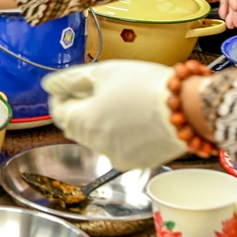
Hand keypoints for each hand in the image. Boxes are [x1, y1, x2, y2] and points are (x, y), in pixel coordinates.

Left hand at [43, 60, 187, 169]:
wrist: (187, 108)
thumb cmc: (144, 86)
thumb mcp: (103, 72)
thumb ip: (70, 79)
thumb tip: (49, 84)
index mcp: (82, 121)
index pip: (58, 111)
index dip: (63, 95)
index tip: (73, 84)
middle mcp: (94, 145)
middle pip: (77, 125)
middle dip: (83, 108)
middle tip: (102, 88)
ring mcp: (114, 156)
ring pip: (97, 137)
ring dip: (102, 120)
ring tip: (125, 100)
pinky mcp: (134, 163)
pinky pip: (118, 147)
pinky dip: (121, 134)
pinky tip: (137, 117)